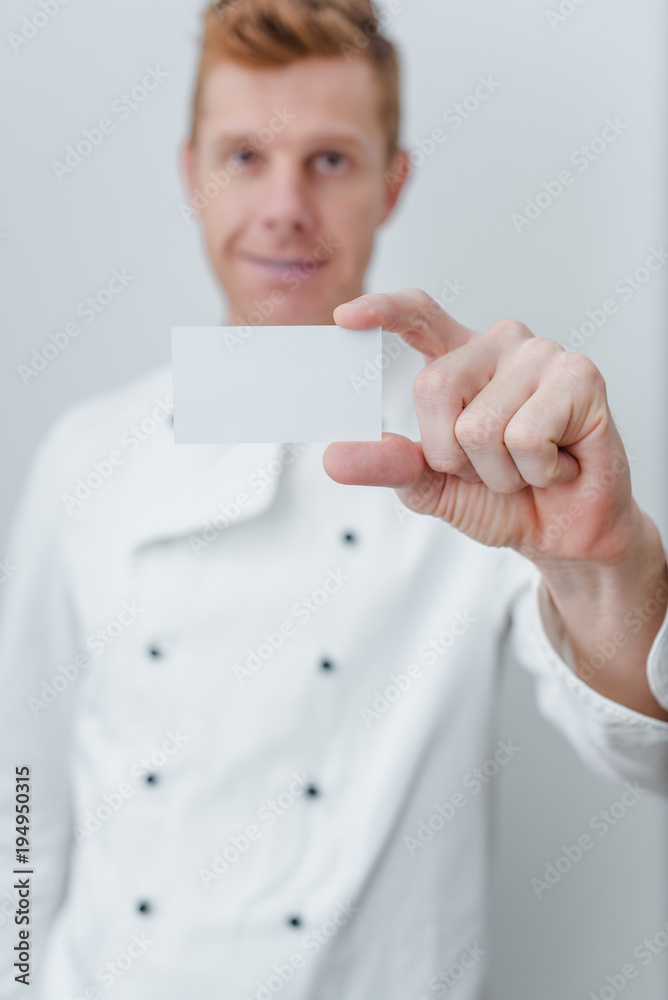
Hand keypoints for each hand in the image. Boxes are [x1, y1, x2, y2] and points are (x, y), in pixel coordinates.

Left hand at [323, 289, 639, 565]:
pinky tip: (558, 464)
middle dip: (453, 454)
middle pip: (433, 387)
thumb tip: (334, 457)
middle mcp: (499, 345)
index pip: (419, 316)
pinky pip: (526, 436)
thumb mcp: (431, 486)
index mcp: (460, 359)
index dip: (384, 310)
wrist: (564, 533)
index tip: (345, 318)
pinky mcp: (580, 376)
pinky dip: (537, 470)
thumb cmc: (502, 499)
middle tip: (492, 466)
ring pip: (481, 424)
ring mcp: (542, 355)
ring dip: (500, 472)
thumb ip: (387, 466)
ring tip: (529, 466)